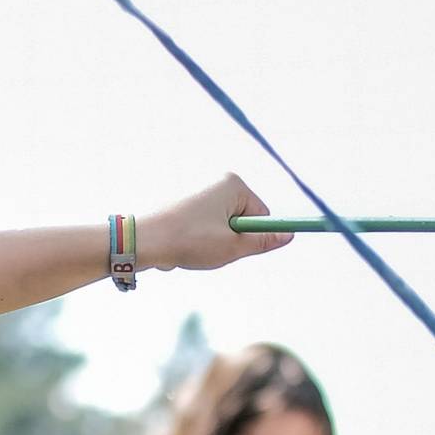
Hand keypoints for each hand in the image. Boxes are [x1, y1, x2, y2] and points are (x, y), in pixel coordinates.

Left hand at [138, 175, 290, 272]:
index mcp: (234, 186)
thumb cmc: (189, 240)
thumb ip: (263, 241)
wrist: (144, 241)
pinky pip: (209, 233)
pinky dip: (202, 245)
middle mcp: (220, 186)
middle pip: (244, 224)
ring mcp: (205, 197)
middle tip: (213, 249)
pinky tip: (185, 246)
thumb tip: (289, 235)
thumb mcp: (233, 246)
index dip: (254, 238)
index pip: (263, 216)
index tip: (240, 248)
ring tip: (197, 248)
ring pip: (226, 232)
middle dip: (233, 242)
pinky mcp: (192, 210)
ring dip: (216, 247)